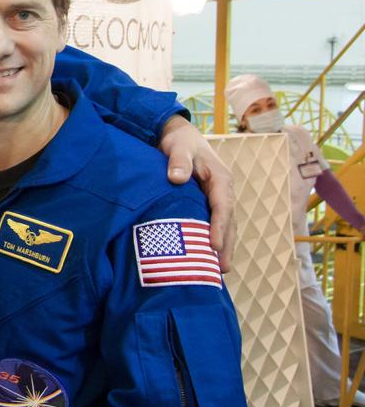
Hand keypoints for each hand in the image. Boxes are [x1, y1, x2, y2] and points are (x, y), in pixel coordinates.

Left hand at [158, 115, 234, 271]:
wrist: (179, 136)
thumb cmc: (180, 142)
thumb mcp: (179, 147)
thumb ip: (178, 161)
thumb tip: (177, 178)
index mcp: (220, 178)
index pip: (223, 206)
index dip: (219, 226)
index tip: (214, 245)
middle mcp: (223, 190)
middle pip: (228, 221)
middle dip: (226, 245)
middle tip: (222, 269)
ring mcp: (217, 197)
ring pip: (224, 225)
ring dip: (223, 247)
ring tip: (219, 271)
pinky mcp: (208, 202)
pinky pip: (213, 223)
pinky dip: (212, 239)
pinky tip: (207, 256)